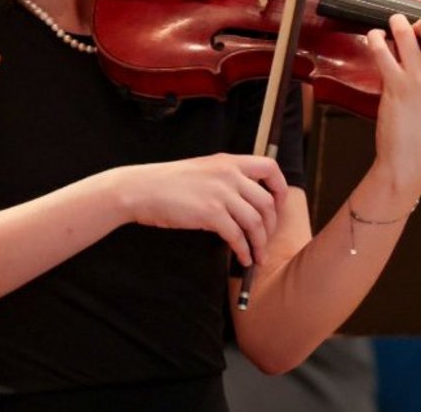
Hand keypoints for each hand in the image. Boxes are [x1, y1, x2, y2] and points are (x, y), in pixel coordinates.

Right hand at [110, 153, 287, 266]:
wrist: (141, 189)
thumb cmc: (167, 183)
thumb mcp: (202, 170)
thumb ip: (224, 177)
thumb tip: (245, 200)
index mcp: (228, 161)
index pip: (270, 167)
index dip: (279, 188)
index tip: (277, 206)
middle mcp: (229, 174)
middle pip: (267, 201)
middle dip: (271, 225)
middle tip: (265, 239)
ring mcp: (220, 193)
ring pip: (256, 222)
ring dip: (260, 243)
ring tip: (257, 256)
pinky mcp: (210, 213)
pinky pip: (238, 236)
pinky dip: (244, 250)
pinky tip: (242, 258)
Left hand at [366, 14, 420, 201]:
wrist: (411, 155)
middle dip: (420, 22)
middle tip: (415, 31)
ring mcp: (416, 78)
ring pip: (404, 32)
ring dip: (396, 23)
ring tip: (394, 27)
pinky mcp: (394, 84)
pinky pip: (381, 50)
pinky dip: (375, 37)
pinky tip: (376, 38)